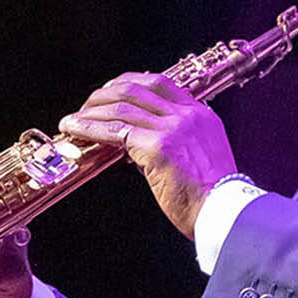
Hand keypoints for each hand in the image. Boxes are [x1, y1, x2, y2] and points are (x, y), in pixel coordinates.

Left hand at [59, 71, 236, 238]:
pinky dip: (90, 128)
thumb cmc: (212, 198)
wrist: (225, 213)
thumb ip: (174, 144)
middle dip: (105, 93)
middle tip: (87, 105)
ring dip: (91, 111)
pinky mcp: (158, 146)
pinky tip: (75, 129)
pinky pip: (116, 130)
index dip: (129, 84)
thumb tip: (136, 145)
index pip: (160, 83)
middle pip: (137, 87)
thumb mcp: (199, 159)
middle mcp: (187, 115)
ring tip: (72, 119)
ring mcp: (173, 128)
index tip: (111, 91)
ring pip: (122, 107)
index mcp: (200, 115)